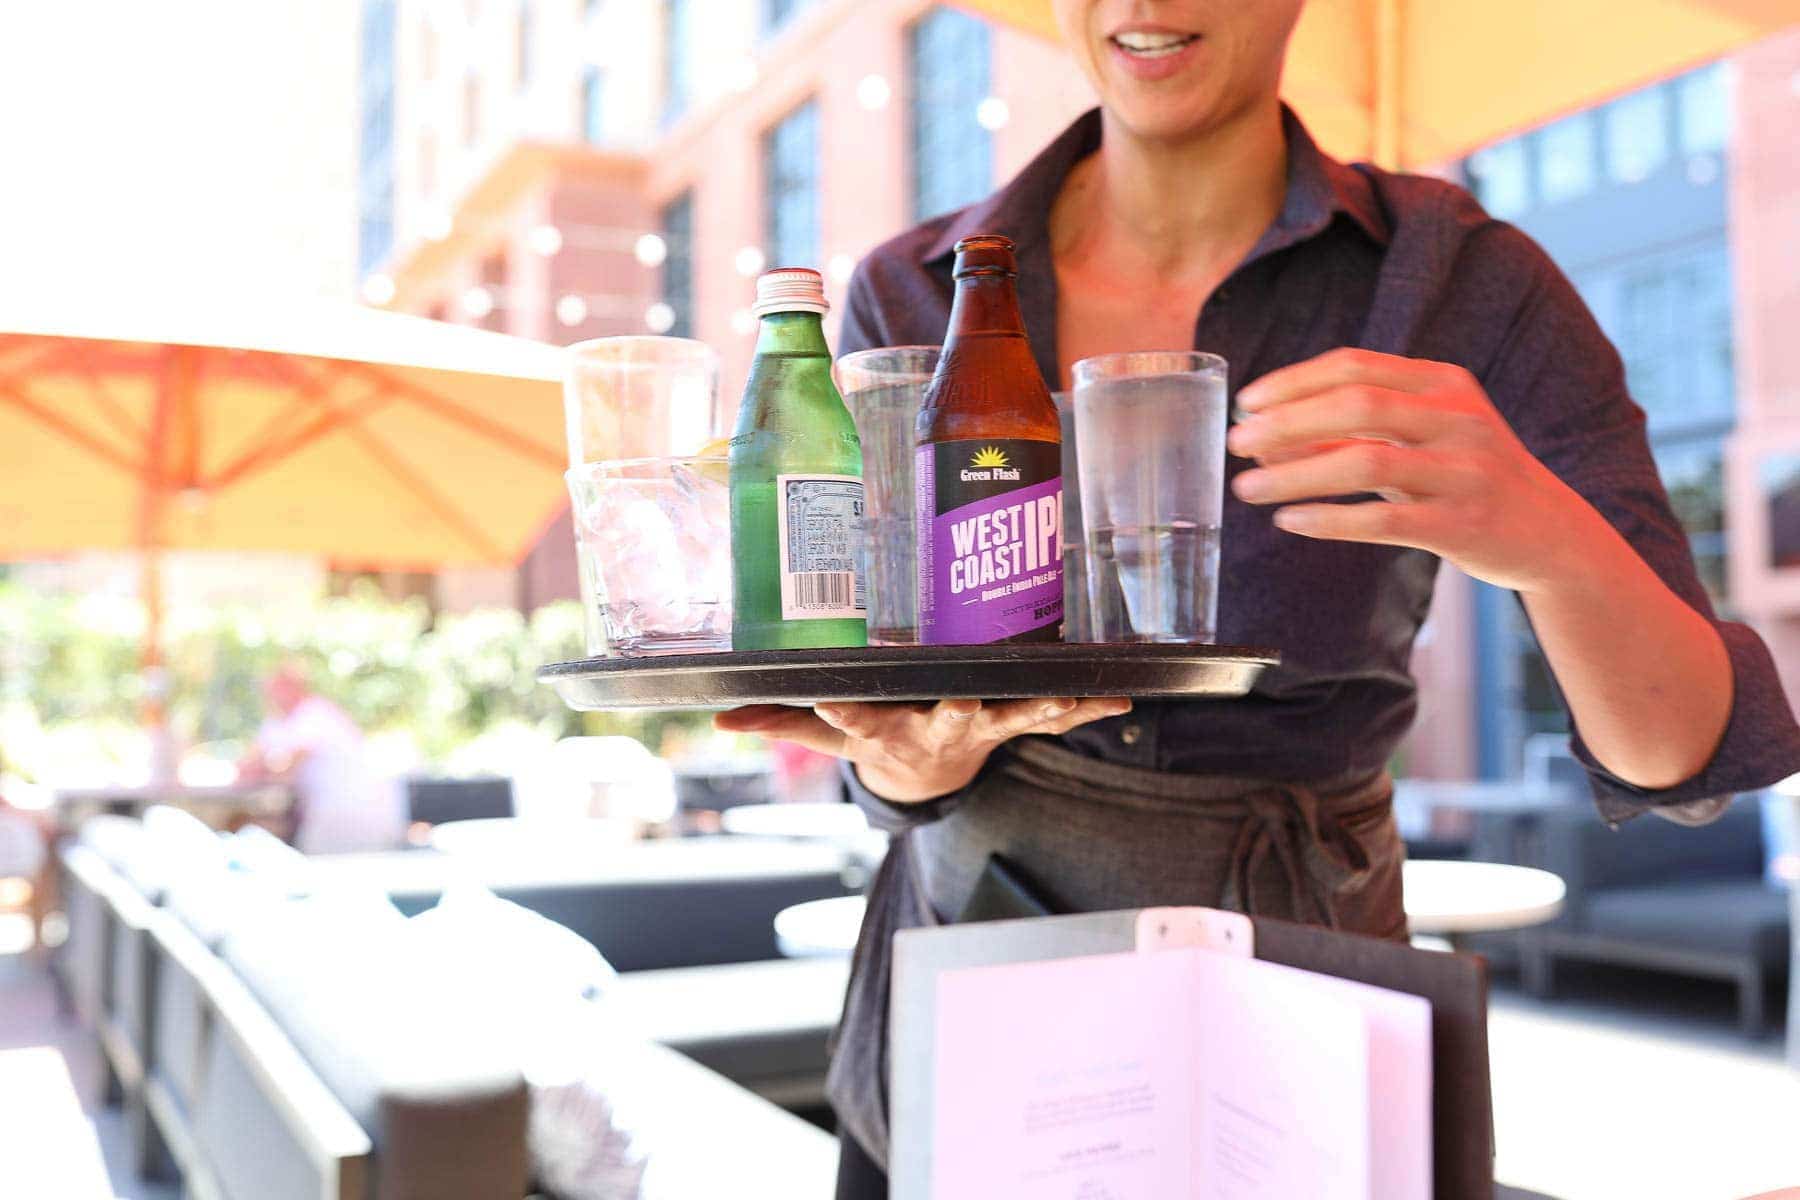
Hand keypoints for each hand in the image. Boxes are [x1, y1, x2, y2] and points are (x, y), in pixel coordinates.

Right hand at [713, 696, 1131, 802]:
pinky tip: (1121, 698)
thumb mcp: (828, 737)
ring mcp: (981, 730)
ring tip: (1063, 700)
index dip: (843, 714)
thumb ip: (779, 722)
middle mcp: (936, 731)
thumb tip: (717, 717)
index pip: (856, 722)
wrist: (929, 778)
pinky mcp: (1014, 722)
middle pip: (946, 722)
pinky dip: (1087, 709)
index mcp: (885, 732)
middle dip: (956, 713)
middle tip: (964, 702)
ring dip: (1038, 711)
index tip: (831, 703)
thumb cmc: (877, 740)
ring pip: (1011, 720)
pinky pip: (1054, 715)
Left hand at [1227, 348, 1603, 593]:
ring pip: (1365, 460)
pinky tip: (1291, 522)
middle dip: (1286, 422)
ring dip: (1296, 474)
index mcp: (1443, 383)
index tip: (1246, 402)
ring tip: (1247, 489)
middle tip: (1236, 443)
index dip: (1293, 381)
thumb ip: (1350, 433)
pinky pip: (1384, 519)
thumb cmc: (1464, 479)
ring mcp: (1465, 470)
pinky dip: (1330, 519)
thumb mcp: (1416, 441)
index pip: (1355, 366)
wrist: (1549, 534)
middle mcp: (1458, 418)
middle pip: (1357, 405)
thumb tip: (1266, 435)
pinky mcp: (1463, 524)